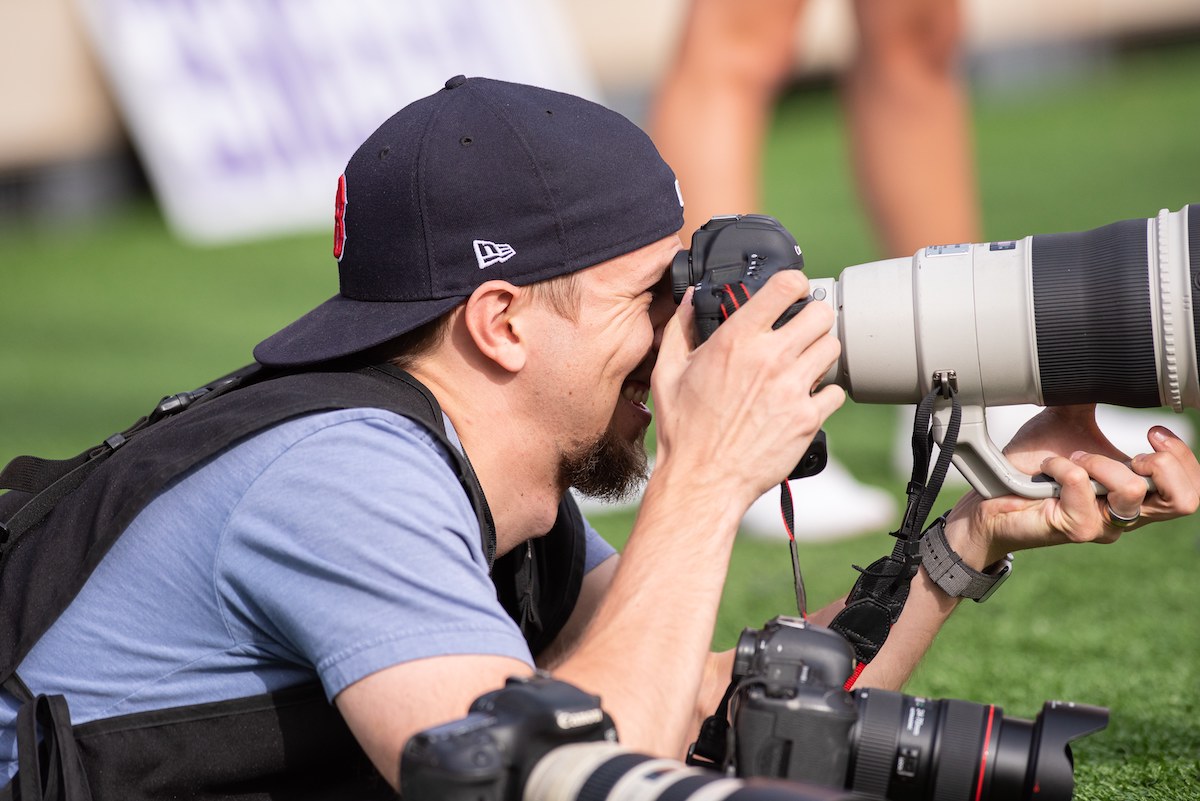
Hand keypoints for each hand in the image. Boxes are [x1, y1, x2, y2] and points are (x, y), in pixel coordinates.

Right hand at [651, 271, 844, 510]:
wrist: (703, 479)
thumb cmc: (684, 429)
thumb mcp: (668, 371)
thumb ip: (680, 328)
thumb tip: (688, 300)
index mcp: (737, 340)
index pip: (786, 286)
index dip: (794, 283)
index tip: (792, 291)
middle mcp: (770, 359)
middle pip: (820, 314)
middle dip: (812, 317)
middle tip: (801, 330)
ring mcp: (793, 389)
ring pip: (832, 349)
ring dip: (820, 352)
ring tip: (803, 363)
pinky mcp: (807, 418)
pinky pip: (835, 392)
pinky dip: (825, 393)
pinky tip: (804, 398)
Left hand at [950, 405, 1199, 566]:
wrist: (991, 497)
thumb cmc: (1032, 465)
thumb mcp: (1068, 424)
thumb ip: (1093, 401)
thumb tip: (1107, 367)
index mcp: (1135, 490)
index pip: (1190, 488)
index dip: (1182, 457)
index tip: (1153, 431)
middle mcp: (1126, 512)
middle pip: (1184, 502)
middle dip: (1164, 464)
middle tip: (1132, 452)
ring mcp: (1103, 524)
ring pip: (1133, 491)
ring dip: (1101, 461)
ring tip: (1073, 457)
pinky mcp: (1075, 528)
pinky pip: (1083, 487)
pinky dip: (1064, 466)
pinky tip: (1049, 466)